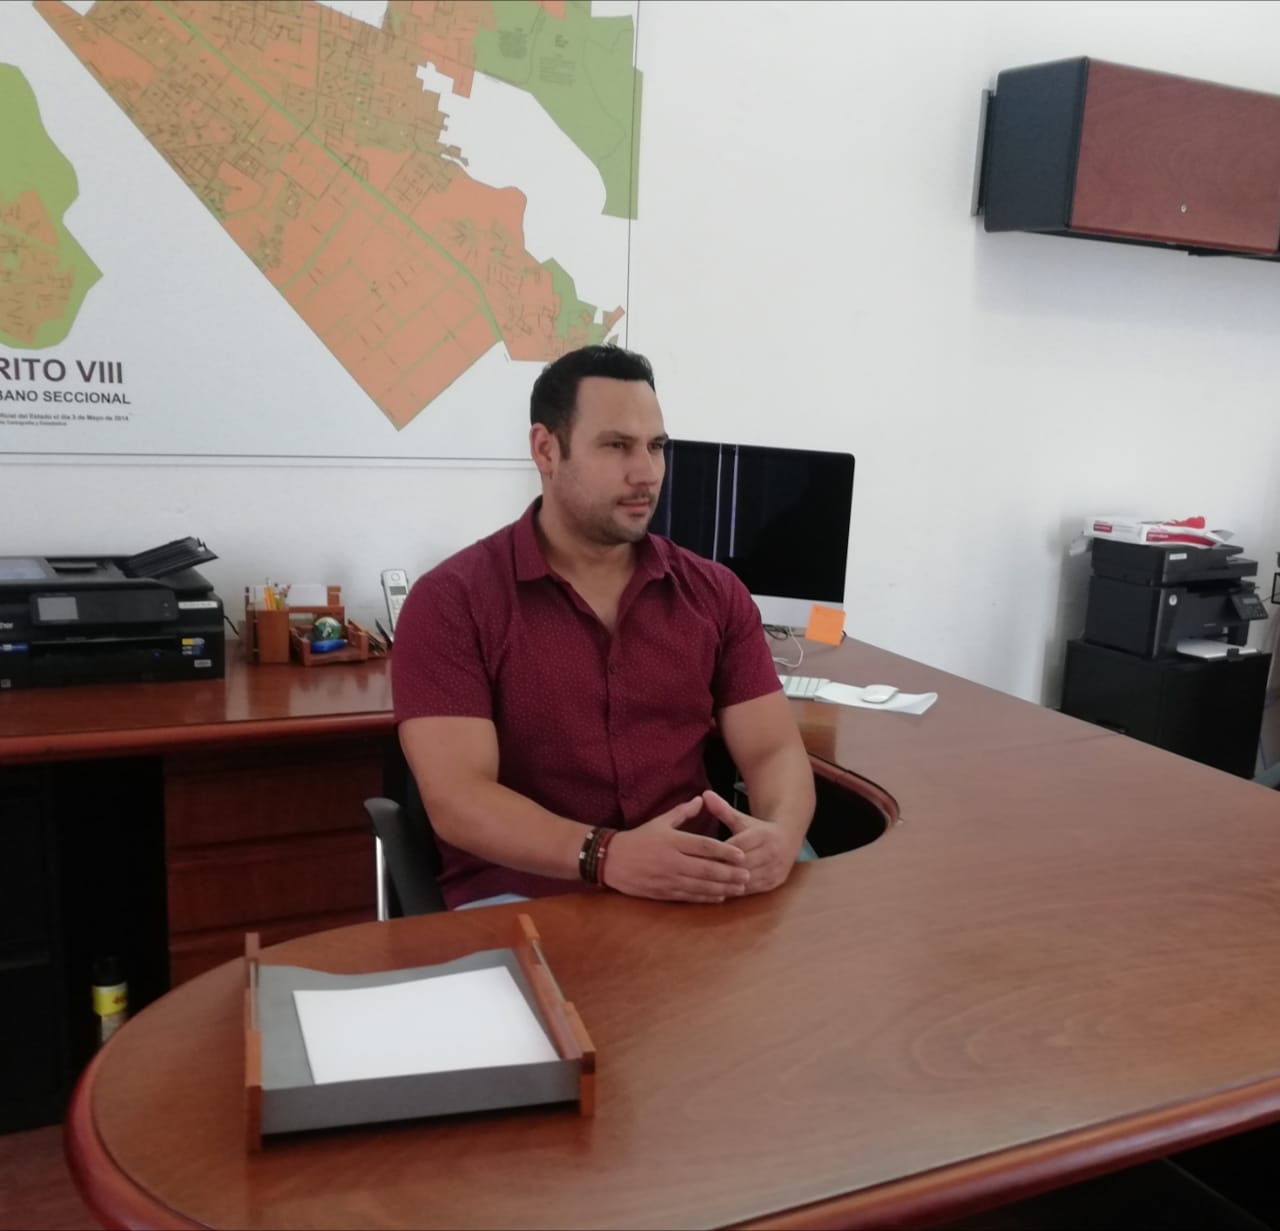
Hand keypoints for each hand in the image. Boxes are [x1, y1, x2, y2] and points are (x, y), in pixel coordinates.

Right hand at [601, 796, 750, 902]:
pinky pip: (689, 896)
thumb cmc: (638, 839)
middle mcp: (672, 861)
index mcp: (673, 841)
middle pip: (707, 868)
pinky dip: (706, 897)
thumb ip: (682, 812)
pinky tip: (720, 897)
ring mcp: (668, 879)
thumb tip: (701, 799)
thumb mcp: (659, 822)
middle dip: (729, 873)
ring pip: (701, 885)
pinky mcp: (663, 892)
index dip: (725, 851)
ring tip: (740, 888)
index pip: (704, 846)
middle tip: (748, 875)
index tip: (742, 855)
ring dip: (723, 888)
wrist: (611, 860)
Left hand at [701, 790, 802, 894]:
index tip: (700, 856)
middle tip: (700, 873)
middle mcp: (772, 852)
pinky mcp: (776, 882)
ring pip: (748, 879)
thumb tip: (705, 794)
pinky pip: (754, 890)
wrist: (788, 838)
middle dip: (722, 869)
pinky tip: (722, 890)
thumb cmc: (758, 829)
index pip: (738, 846)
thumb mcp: (741, 818)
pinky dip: (737, 890)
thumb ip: (723, 809)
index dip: (720, 852)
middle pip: (743, 864)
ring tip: (708, 884)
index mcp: (764, 834)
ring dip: (729, 883)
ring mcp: (776, 868)